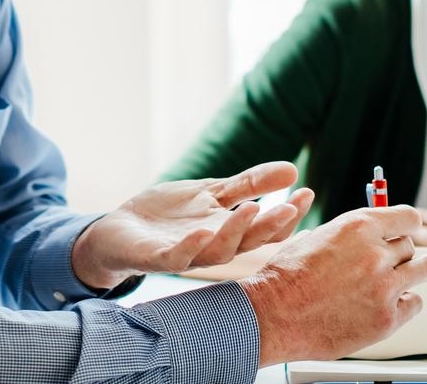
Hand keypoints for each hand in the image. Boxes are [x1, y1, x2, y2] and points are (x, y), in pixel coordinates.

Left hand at [71, 161, 313, 289]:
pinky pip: (176, 257)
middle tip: (290, 206)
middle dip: (271, 226)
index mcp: (228, 232)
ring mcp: (185, 253)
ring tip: (253, 209)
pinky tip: (203, 230)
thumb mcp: (212, 193)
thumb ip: (249, 184)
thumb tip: (293, 169)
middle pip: (249, 242)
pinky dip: (191, 246)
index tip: (307, 192)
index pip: (266, 228)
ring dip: (235, 233)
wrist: (119, 230)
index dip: (289, 215)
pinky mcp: (155, 257)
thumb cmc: (169, 216)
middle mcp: (212, 247)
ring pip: (217, 252)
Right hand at [240, 206, 426, 365]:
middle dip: (398, 254)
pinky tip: (385, 305)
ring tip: (398, 281)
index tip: (406, 230)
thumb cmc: (286, 277)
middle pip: (411, 246)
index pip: (408, 217)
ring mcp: (384, 287)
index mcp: (358, 227)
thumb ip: (349, 236)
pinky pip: (415, 303)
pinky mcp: (387, 318)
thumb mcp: (315, 237)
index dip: (407, 225)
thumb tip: (365, 236)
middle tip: (384, 265)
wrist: (274, 314)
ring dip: (412, 274)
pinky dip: (404, 304)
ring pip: (424, 270)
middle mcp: (376, 253)